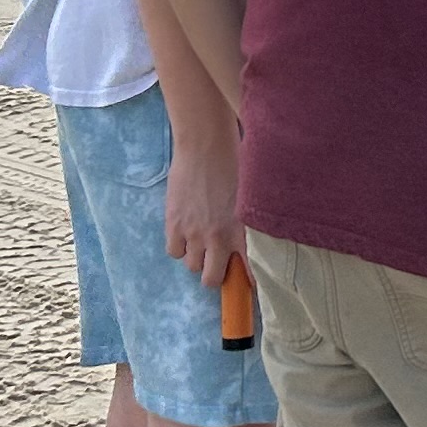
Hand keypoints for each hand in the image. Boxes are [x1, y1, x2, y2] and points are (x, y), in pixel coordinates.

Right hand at [163, 124, 244, 286]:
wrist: (206, 144)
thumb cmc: (235, 162)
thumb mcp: (252, 196)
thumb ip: (251, 222)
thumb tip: (250, 241)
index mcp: (243, 231)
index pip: (250, 271)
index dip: (249, 281)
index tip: (249, 282)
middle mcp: (218, 237)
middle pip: (212, 279)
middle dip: (216, 274)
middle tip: (218, 261)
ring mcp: (194, 232)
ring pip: (192, 266)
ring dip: (198, 257)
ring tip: (202, 240)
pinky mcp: (174, 223)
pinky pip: (174, 251)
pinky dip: (179, 246)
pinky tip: (186, 232)